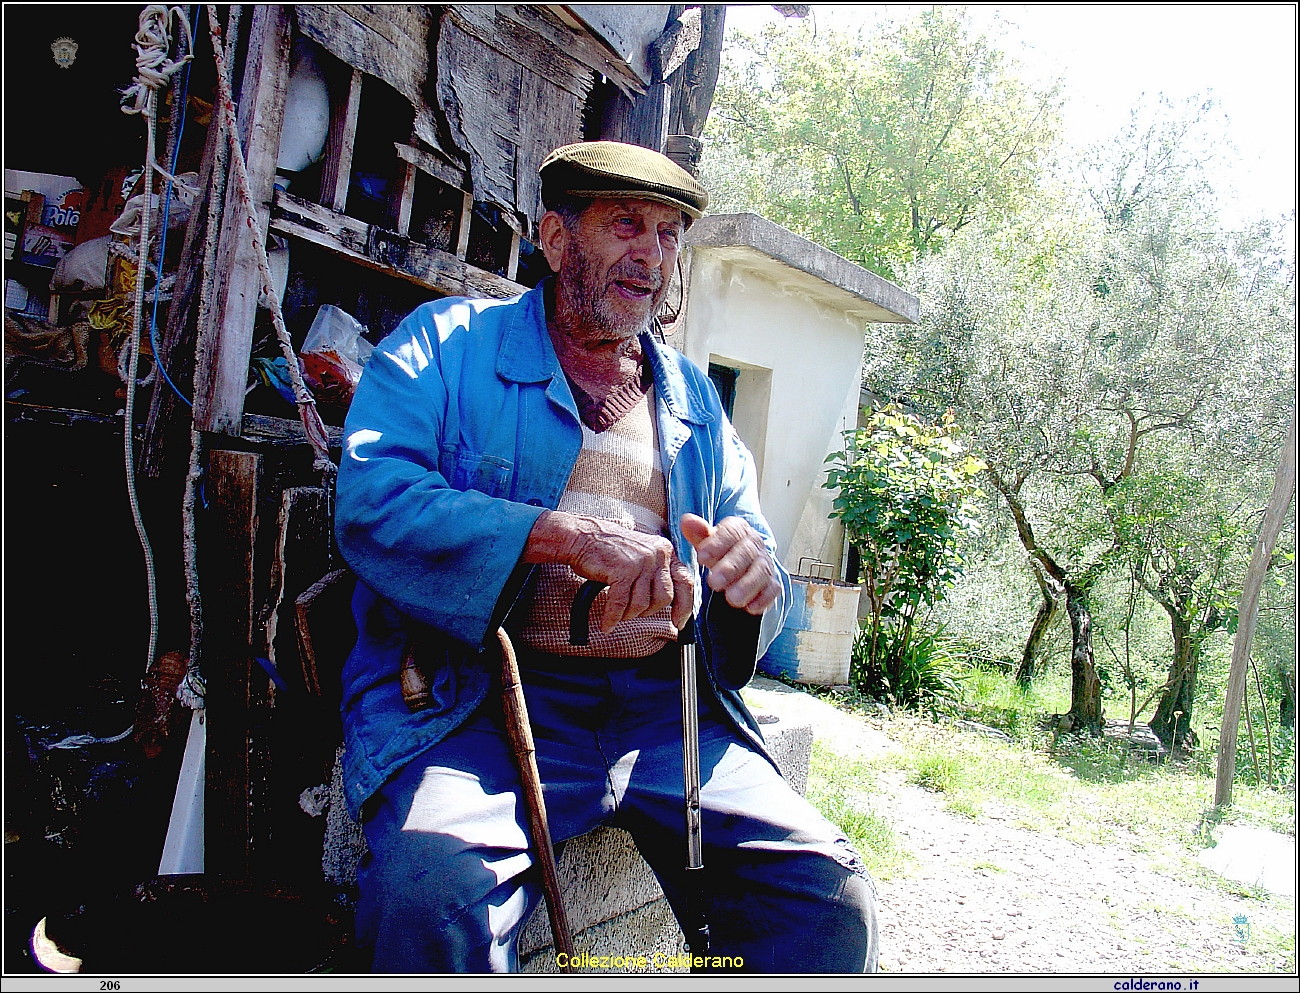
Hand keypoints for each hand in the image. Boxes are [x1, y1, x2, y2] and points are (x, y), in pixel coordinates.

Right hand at [525, 511, 694, 632]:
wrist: (580, 536)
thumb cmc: (607, 550)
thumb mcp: (640, 556)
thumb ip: (656, 574)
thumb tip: (668, 602)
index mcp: (664, 550)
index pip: (685, 581)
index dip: (685, 606)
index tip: (679, 622)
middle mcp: (656, 554)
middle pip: (664, 597)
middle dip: (648, 611)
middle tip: (632, 612)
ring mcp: (640, 561)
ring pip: (642, 604)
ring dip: (628, 614)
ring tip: (617, 613)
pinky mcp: (622, 569)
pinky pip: (620, 604)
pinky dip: (612, 617)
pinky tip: (606, 623)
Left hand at [680, 514, 781, 614]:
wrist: (738, 567)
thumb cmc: (719, 553)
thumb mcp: (706, 543)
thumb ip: (697, 533)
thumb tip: (686, 521)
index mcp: (738, 529)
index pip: (731, 531)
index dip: (717, 544)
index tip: (702, 557)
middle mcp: (755, 544)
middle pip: (747, 552)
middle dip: (731, 568)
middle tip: (714, 583)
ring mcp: (765, 563)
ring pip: (761, 571)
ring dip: (747, 585)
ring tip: (731, 599)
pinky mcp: (772, 583)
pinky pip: (773, 589)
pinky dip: (764, 598)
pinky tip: (751, 608)